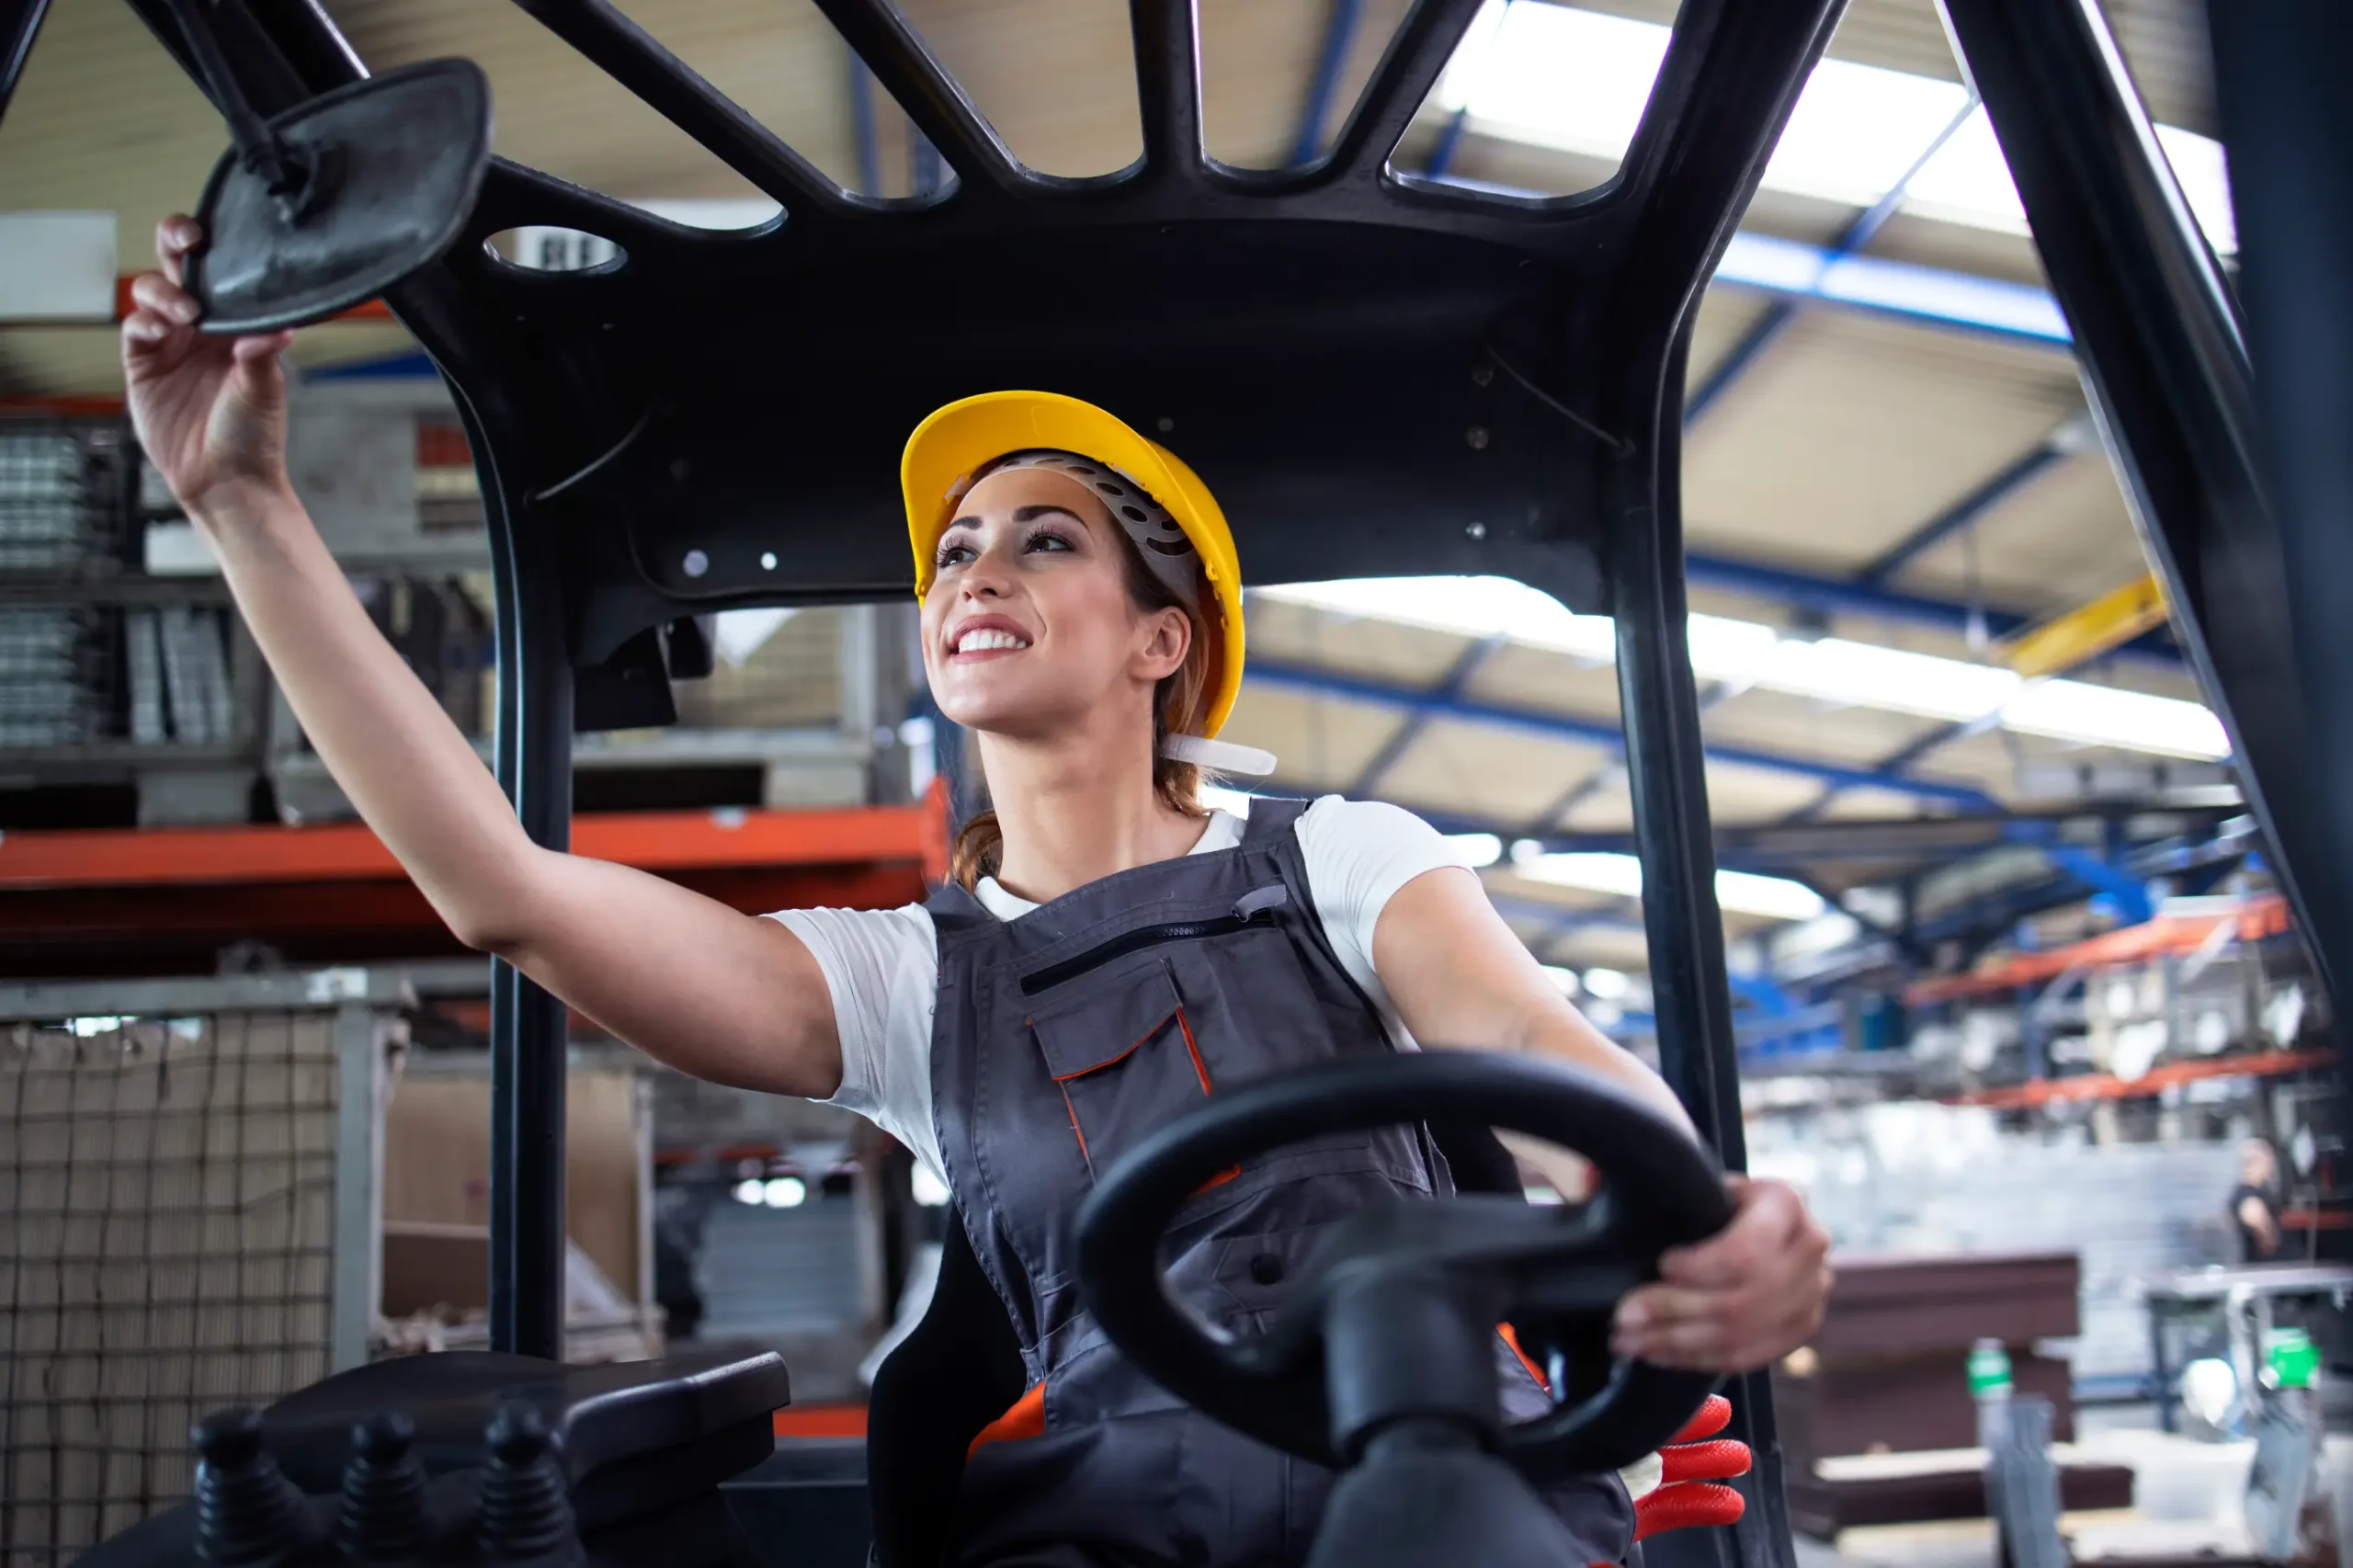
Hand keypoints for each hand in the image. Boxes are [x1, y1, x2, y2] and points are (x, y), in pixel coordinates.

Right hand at [121, 215, 297, 521]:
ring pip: (151, 292)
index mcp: (235, 324)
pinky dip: (144, 321)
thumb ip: (264, 355)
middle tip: (186, 240)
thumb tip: (278, 327)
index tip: (212, 235)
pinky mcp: (143, 365)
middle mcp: (201, 327)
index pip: (220, 272)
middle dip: (176, 242)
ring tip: (184, 310)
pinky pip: (135, 329)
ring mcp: (170, 343)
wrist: (226, 480)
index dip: (211, 247)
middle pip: (178, 267)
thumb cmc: (254, 436)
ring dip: (164, 291)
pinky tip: (162, 327)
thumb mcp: (265, 390)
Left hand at [1611, 1177, 1829, 1370]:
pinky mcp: (1801, 1326)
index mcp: (1784, 1202)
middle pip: (1741, 1302)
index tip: (1661, 1265)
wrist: (1758, 1216)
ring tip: (1627, 1340)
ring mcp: (1812, 1292)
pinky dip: (1697, 1359)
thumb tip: (1587, 1181)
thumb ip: (1651, 1182)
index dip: (1699, 1269)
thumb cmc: (1715, 1196)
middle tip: (1623, 1318)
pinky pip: (1749, 1356)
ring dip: (1677, 1343)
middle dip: (1673, 1313)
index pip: (1746, 1253)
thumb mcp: (1696, 1180)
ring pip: (1741, 1335)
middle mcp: (1810, 1247)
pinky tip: (1657, 1353)